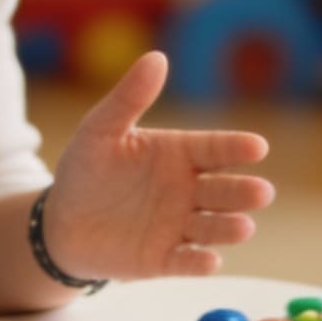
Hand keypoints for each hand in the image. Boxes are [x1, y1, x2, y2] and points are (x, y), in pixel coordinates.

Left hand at [40, 52, 274, 279]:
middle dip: (244, 192)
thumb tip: (156, 57)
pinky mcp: (162, 259)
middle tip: (262, 193)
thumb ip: (129, 98)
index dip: (236, 148)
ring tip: (244, 226)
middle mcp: (188, 190)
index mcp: (179, 154)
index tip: (258, 147)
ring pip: (212, 227)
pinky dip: (198, 263)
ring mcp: (178, 226)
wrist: (59, 222)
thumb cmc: (86, 170)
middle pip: (223, 190)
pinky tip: (210, 261)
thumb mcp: (100, 129)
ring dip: (229, 227)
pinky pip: (185, 261)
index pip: (215, 149)